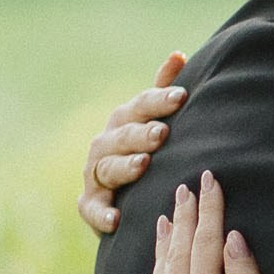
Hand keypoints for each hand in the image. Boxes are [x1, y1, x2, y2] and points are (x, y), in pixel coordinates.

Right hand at [80, 52, 187, 233]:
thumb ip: (162, 91)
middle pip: (122, 135)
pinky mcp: (91, 205)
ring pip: (106, 167)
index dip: (159, 101)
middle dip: (141, 133)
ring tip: (142, 165)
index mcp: (124, 122)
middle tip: (163, 133)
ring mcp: (95, 174)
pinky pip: (92, 209)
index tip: (182, 96)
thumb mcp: (154, 121)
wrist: (124, 200)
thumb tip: (177, 54)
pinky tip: (116, 219)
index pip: (141, 107)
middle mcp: (106, 144)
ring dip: (124, 166)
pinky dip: (102, 215)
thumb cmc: (145, 152)